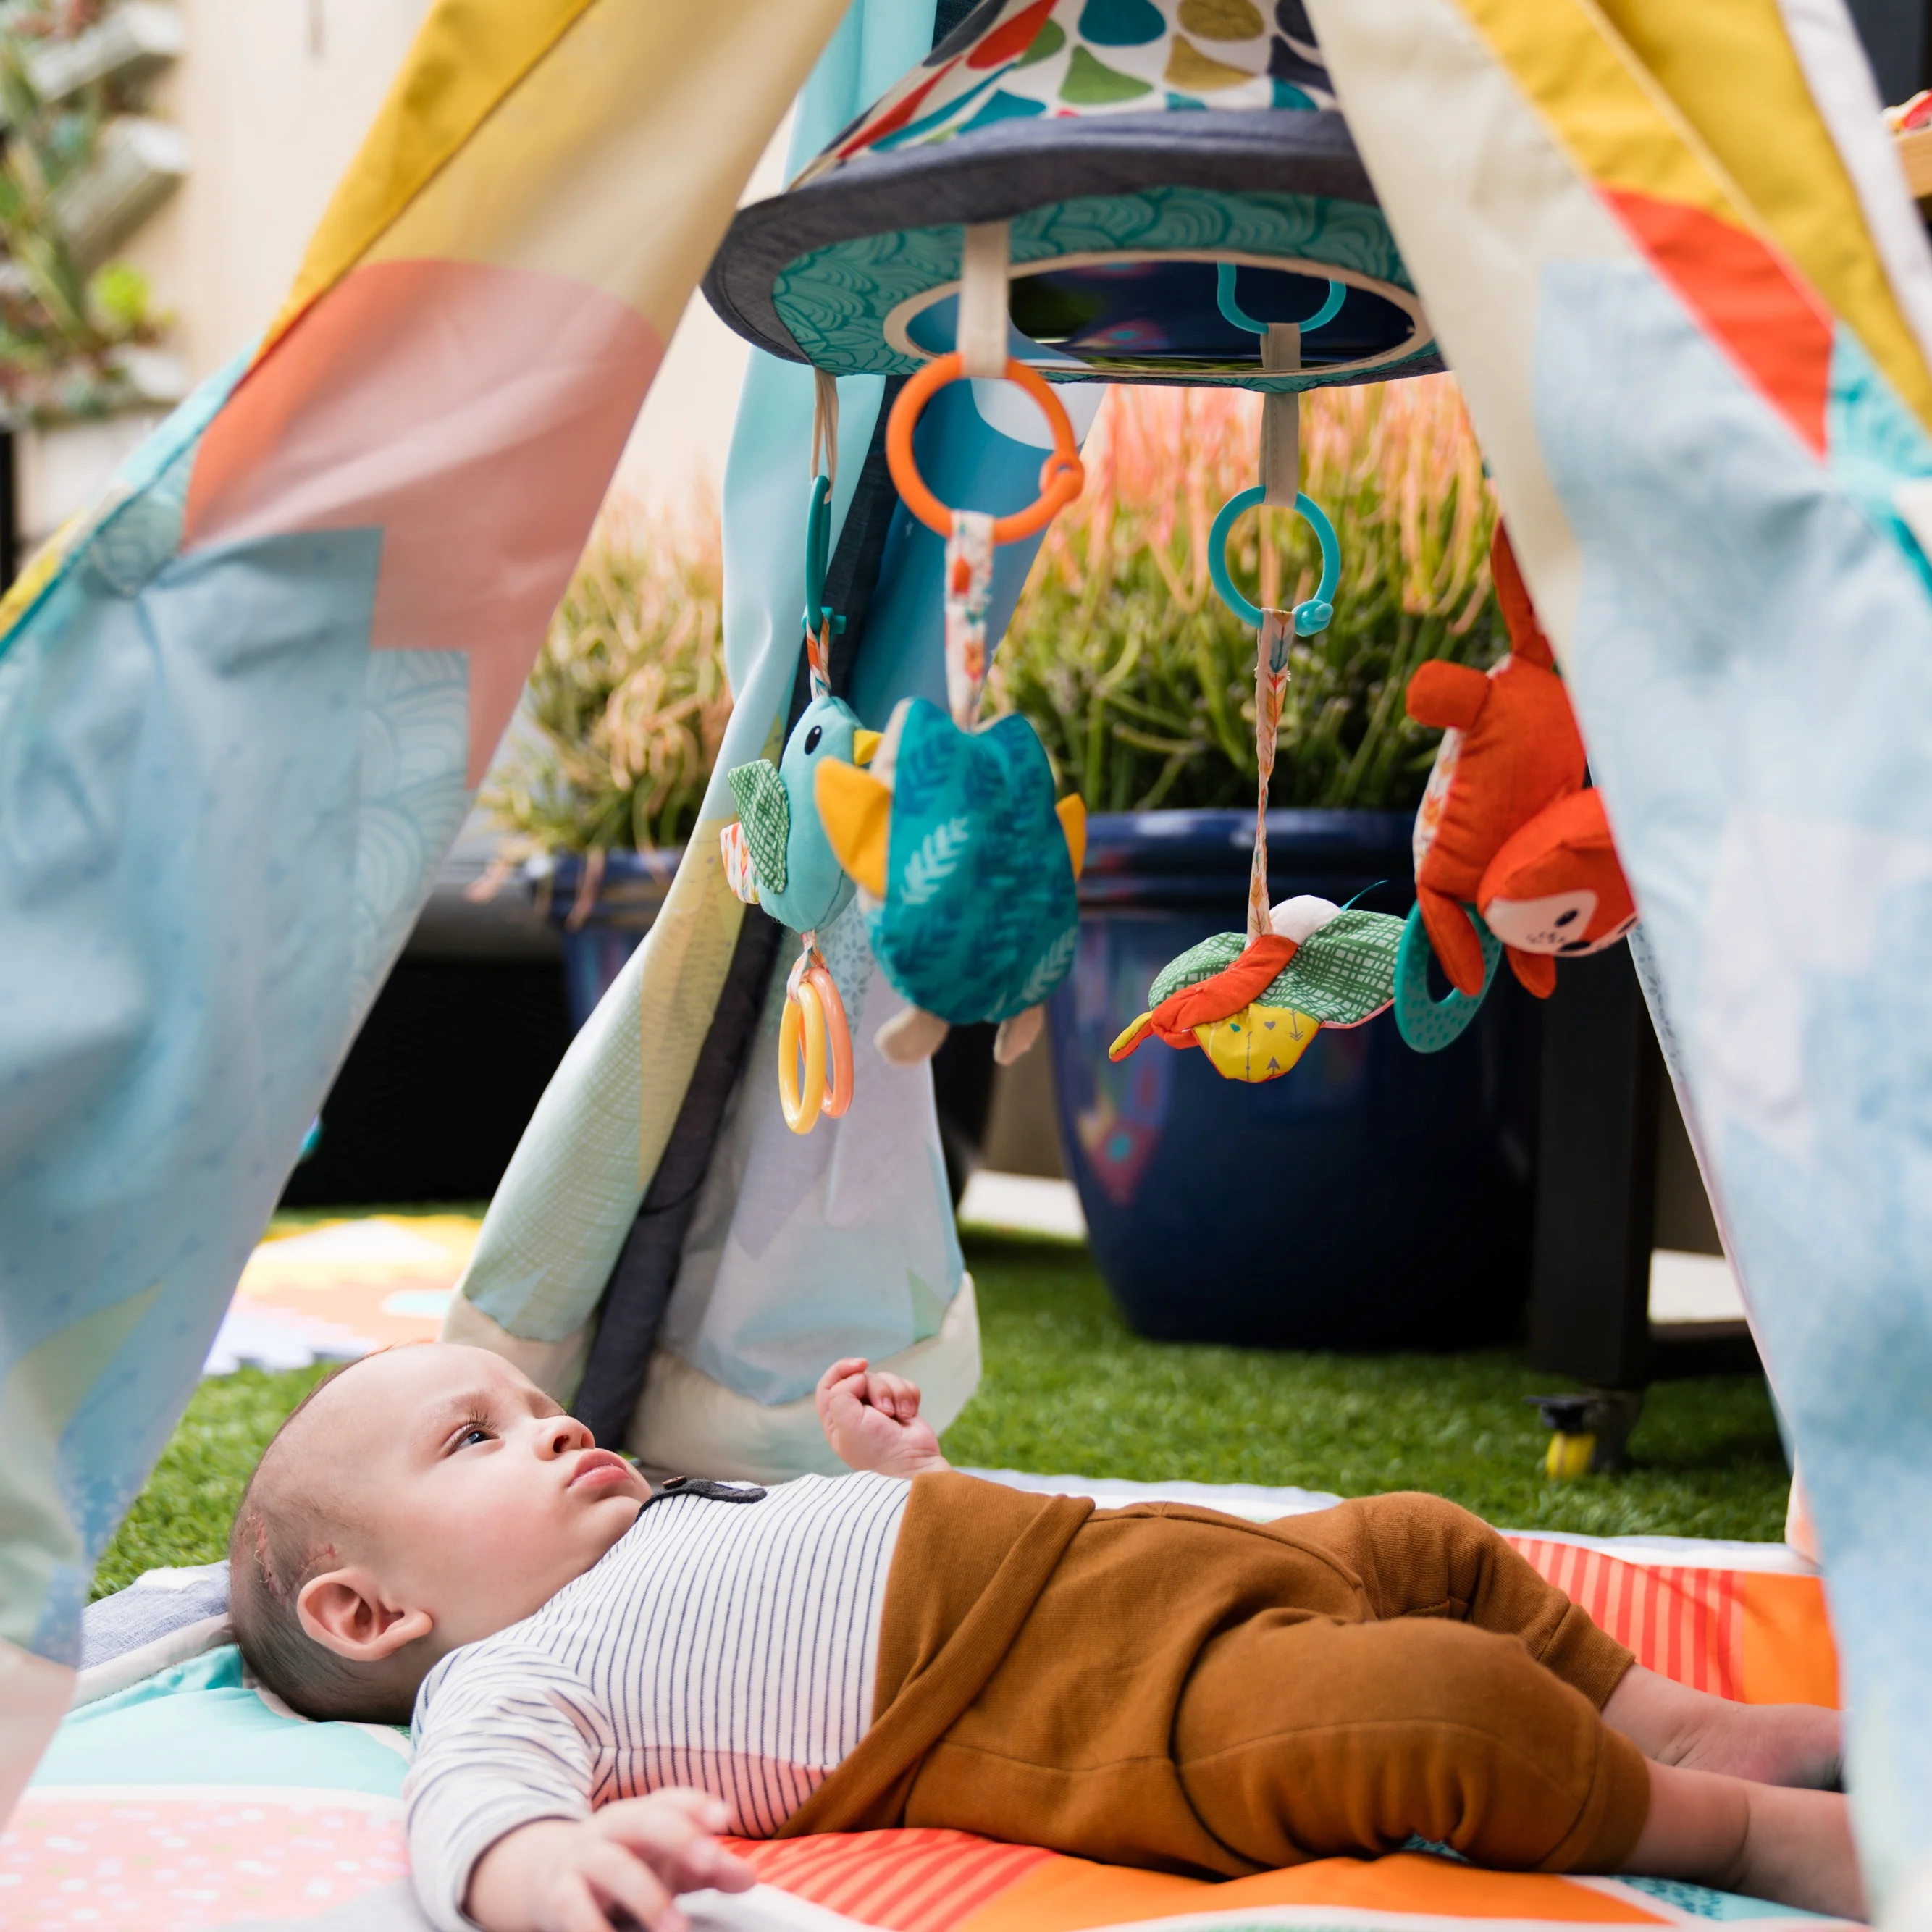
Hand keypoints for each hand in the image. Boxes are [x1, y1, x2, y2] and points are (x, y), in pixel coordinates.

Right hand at [465, 1788, 754, 1931]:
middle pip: (644, 1820)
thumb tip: (748, 1878)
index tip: (725, 1817)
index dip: (697, 1804)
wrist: (547, 1875)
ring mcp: (582, 1857)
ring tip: (677, 1930)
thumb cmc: (626, 1867)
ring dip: (647, 1897)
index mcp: (641, 1815)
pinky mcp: (558, 1893)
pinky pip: (573, 1907)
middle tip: (710, 1862)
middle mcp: (612, 1828)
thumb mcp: (667, 1865)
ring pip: (613, 1865)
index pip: (670, 1799)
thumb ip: (708, 1869)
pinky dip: (593, 1927)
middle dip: (678, 1837)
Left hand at [814, 1357, 949, 1477]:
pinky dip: (909, 1397)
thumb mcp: (846, 1422)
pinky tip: (909, 1414)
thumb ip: (841, 1392)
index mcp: (836, 1418)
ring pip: (886, 1379)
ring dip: (896, 1394)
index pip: (829, 1383)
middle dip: (878, 1389)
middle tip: (885, 1412)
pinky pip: (905, 1385)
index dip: (842, 1368)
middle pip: (862, 1377)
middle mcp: (856, 1411)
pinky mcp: (901, 1406)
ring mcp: (880, 1409)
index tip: (860, 1365)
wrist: (911, 1464)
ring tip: (899, 1416)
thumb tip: (858, 1376)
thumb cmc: (876, 1449)